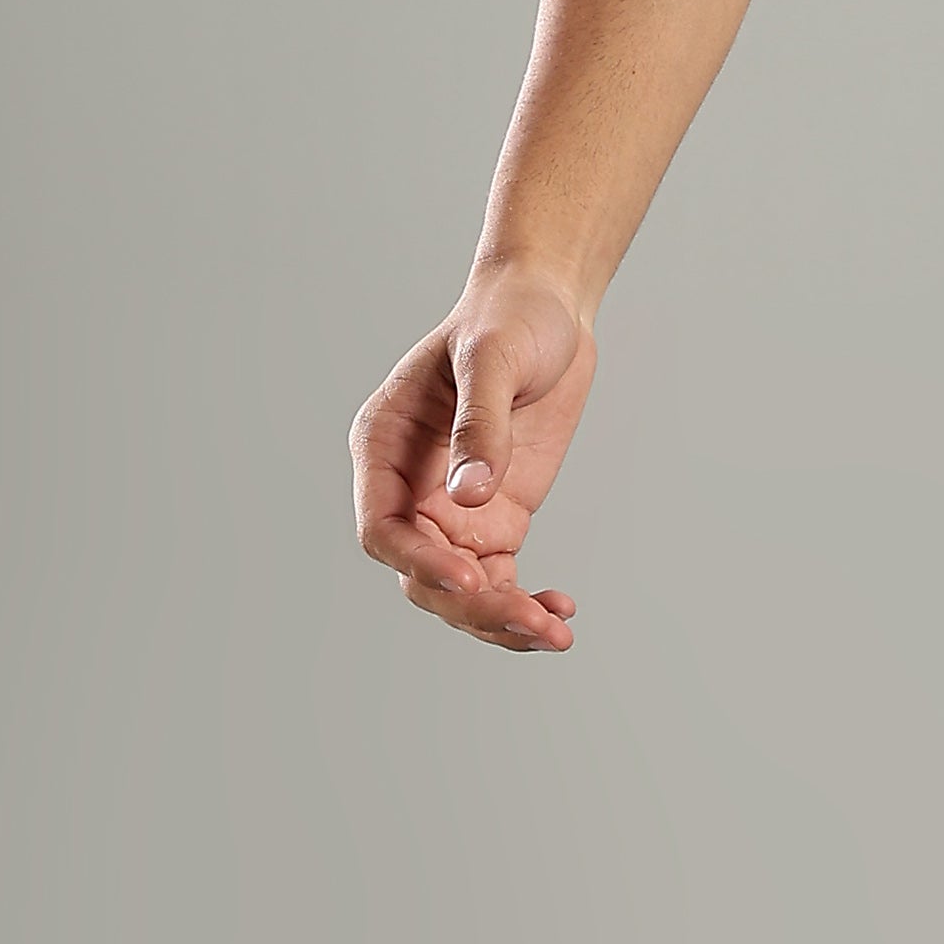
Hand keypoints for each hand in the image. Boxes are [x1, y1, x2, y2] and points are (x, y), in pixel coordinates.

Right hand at [351, 265, 598, 650]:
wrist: (550, 311)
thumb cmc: (508, 319)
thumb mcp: (492, 358)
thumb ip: (479, 425)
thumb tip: (471, 495)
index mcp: (384, 449)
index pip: (382, 528)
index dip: (417, 562)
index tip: (468, 580)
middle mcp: (410, 491)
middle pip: (423, 574)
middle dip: (473, 606)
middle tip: (531, 622)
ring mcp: (453, 512)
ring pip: (462, 592)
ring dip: (503, 620)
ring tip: (556, 632)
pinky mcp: (497, 522)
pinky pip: (502, 582)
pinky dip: (526, 606)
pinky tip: (561, 614)